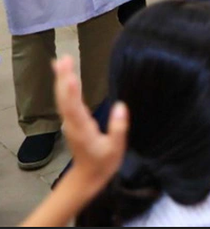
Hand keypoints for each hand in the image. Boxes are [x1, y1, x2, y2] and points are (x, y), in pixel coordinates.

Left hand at [53, 56, 128, 196]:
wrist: (87, 177)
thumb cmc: (103, 163)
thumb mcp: (116, 148)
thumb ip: (118, 128)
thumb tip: (121, 106)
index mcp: (83, 129)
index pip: (75, 108)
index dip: (73, 92)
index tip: (71, 75)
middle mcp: (73, 124)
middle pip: (65, 99)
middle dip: (63, 78)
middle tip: (64, 59)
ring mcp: (70, 122)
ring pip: (62, 99)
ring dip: (61, 80)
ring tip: (60, 62)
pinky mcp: (71, 121)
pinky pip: (64, 101)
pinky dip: (63, 87)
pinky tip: (64, 78)